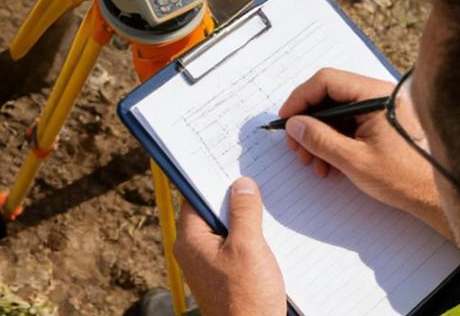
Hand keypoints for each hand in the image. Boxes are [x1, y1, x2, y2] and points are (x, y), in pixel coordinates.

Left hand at [174, 178, 286, 315]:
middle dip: (233, 196)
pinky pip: (235, 246)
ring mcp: (210, 264)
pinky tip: (269, 231)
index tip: (229, 160)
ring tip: (266, 201)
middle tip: (254, 176)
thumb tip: (242, 184)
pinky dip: (250, 236)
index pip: (195, 196)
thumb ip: (244, 212)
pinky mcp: (226, 276)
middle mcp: (195, 250)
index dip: (212, 178)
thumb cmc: (246, 300)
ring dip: (245, 217)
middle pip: (212, 210)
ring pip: (226, 228)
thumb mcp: (248, 247)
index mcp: (190, 240)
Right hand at [279, 68, 451, 238]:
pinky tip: (327, 164)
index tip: (286, 120)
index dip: (301, 98)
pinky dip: (333, 141)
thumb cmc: (403, 178)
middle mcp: (376, 94)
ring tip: (312, 163)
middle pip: (329, 96)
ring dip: (319, 136)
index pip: (327, 81)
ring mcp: (378, 108)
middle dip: (308, 123)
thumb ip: (320, 139)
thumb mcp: (354, 160)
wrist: (436, 198)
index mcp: (374, 94)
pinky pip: (348, 124)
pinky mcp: (379, 123)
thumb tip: (293, 125)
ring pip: (335, 112)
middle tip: (296, 148)